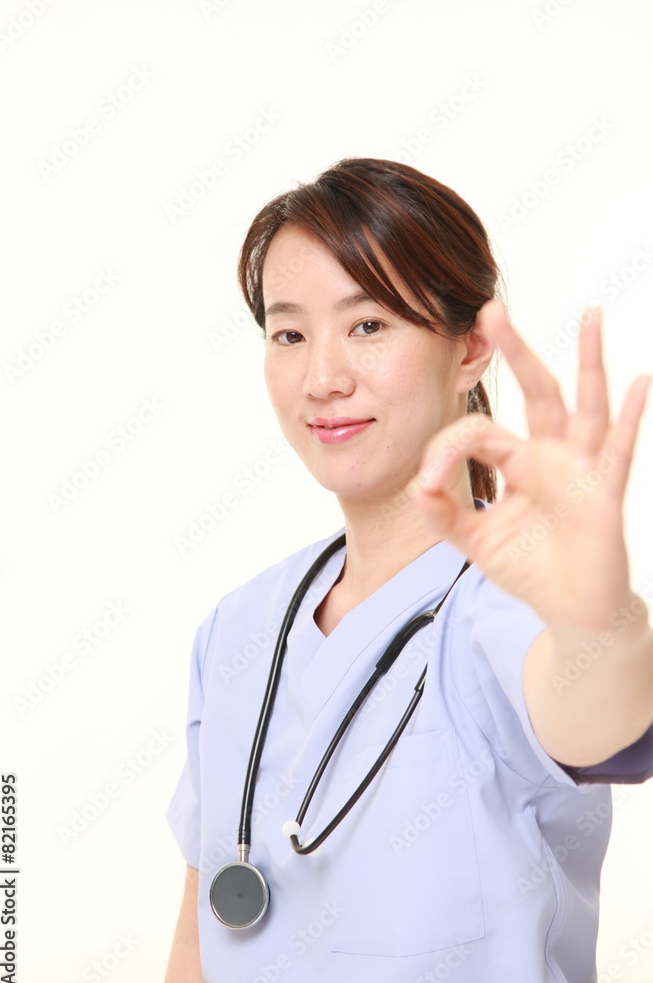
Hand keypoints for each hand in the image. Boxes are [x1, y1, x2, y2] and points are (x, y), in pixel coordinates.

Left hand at [409, 300, 650, 633]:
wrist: (568, 609)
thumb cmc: (528, 567)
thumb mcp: (475, 541)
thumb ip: (444, 515)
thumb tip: (416, 486)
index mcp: (518, 461)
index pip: (479, 433)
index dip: (445, 453)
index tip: (426, 484)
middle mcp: (551, 455)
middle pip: (536, 392)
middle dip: (516, 351)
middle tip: (492, 310)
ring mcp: (582, 469)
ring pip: (585, 406)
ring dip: (588, 362)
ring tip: (591, 317)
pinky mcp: (603, 494)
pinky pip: (619, 452)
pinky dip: (629, 418)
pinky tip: (639, 383)